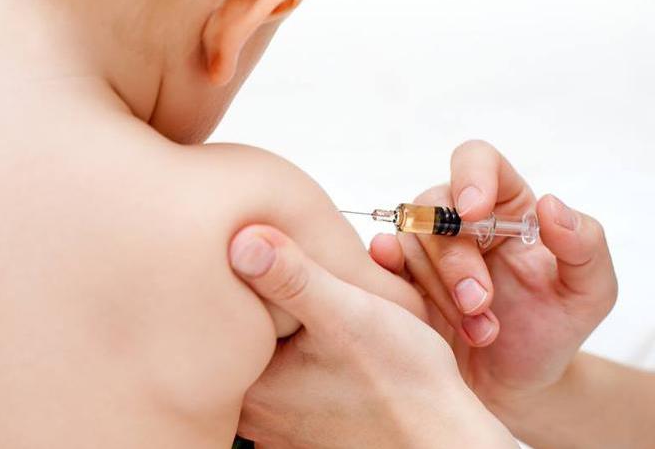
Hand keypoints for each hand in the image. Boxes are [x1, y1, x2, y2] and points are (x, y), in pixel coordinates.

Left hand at [229, 225, 516, 448]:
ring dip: (291, 325)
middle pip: (246, 333)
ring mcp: (278, 418)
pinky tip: (333, 342)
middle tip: (308, 284)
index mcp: (253, 386)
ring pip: (270, 351)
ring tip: (324, 309)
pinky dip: (304, 349)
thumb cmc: (406, 388)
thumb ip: (291, 276)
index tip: (278, 261)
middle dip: (272, 301)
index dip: (249, 277)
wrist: (445, 437)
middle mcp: (257, 409)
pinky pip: (288, 372)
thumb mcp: (345, 313)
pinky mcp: (301, 419)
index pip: (225, 313)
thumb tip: (243, 241)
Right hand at [371, 140, 617, 426]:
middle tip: (480, 304)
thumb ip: (585, 245)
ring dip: (439, 290)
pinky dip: (388, 275)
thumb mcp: (590, 293)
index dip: (471, 176)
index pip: (478, 161)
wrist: (513, 385)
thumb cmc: (551, 331)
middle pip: (436, 207)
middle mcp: (460, 220)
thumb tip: (550, 204)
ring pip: (410, 242)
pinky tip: (406, 300)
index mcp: (506, 207)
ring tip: (476, 331)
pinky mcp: (400, 278)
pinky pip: (381, 262)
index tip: (474, 212)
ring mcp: (426, 250)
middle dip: (456, 260)